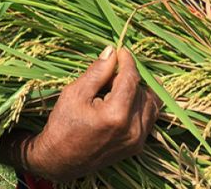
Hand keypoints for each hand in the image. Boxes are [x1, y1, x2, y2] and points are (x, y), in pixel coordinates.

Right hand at [22, 47, 159, 182]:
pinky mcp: (137, 146)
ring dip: (138, 90)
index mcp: (116, 115)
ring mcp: (138, 140)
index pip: (131, 78)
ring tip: (116, 88)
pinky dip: (140, 104)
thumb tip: (112, 52)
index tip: (120, 51)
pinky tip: (123, 101)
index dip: (127, 61)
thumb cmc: (63, 126)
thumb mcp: (75, 94)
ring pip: (150, 103)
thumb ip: (97, 72)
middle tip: (110, 74)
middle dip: (129, 76)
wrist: (60, 161)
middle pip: (143, 90)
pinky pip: (149, 117)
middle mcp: (133, 129)